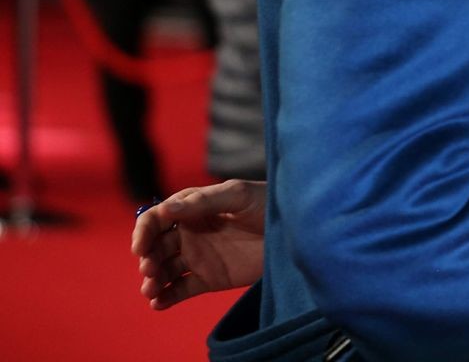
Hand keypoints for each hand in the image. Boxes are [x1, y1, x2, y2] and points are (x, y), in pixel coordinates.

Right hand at [131, 179, 266, 309]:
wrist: (297, 232)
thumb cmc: (269, 204)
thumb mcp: (239, 195)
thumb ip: (204, 201)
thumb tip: (166, 209)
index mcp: (194, 209)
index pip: (157, 218)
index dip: (144, 231)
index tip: (141, 247)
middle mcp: (191, 233)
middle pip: (156, 247)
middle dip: (147, 258)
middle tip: (150, 269)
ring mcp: (199, 256)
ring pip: (164, 270)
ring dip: (152, 281)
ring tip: (151, 290)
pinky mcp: (209, 278)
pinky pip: (180, 290)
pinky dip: (166, 298)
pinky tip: (158, 304)